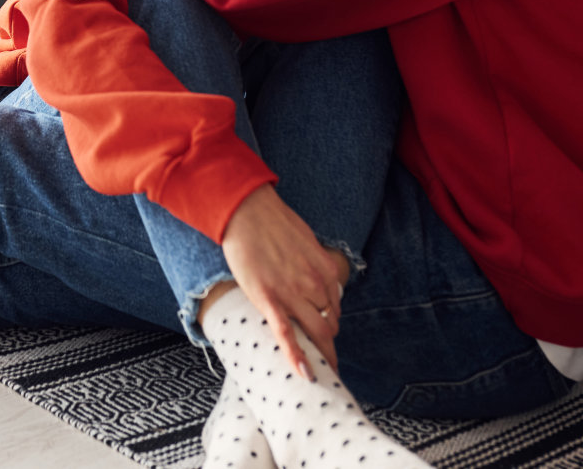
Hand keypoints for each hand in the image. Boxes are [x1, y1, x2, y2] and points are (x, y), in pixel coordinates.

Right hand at [218, 184, 344, 377]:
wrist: (247, 210)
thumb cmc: (273, 223)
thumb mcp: (306, 243)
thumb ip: (315, 265)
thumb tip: (318, 282)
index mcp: (325, 271)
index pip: (335, 308)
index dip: (330, 324)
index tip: (326, 336)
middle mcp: (315, 285)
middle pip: (329, 326)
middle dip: (329, 347)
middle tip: (328, 364)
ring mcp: (292, 293)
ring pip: (314, 332)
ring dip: (318, 353)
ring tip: (319, 371)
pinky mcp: (268, 298)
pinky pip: (286, 333)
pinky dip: (296, 355)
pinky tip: (304, 372)